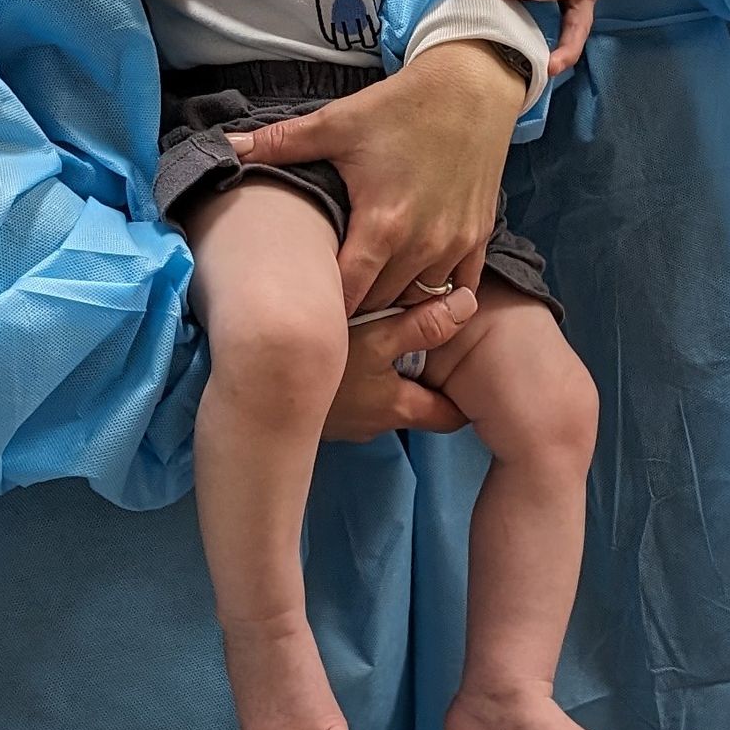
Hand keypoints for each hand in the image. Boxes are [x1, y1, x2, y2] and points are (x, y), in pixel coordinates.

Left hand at [226, 41, 519, 312]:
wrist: (471, 86)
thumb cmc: (400, 106)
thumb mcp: (336, 122)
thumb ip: (277, 145)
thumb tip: (223, 148)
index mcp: (382, 223)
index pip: (346, 293)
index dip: (323, 304)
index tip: (304, 303)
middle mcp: (422, 244)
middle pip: (381, 304)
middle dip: (354, 307)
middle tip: (328, 304)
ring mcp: (454, 244)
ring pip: (418, 301)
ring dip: (393, 301)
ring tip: (367, 296)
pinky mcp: (478, 238)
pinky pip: (459, 288)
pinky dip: (437, 293)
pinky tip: (414, 285)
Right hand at [322, 287, 476, 440]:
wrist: (256, 396)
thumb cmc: (321, 370)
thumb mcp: (376, 340)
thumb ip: (423, 326)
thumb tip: (468, 304)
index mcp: (400, 410)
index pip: (451, 417)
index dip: (465, 396)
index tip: (473, 370)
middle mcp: (376, 424)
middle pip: (415, 404)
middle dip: (423, 377)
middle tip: (427, 343)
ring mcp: (347, 422)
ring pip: (382, 399)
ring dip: (388, 376)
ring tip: (385, 340)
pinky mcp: (322, 414)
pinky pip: (353, 396)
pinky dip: (359, 377)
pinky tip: (349, 352)